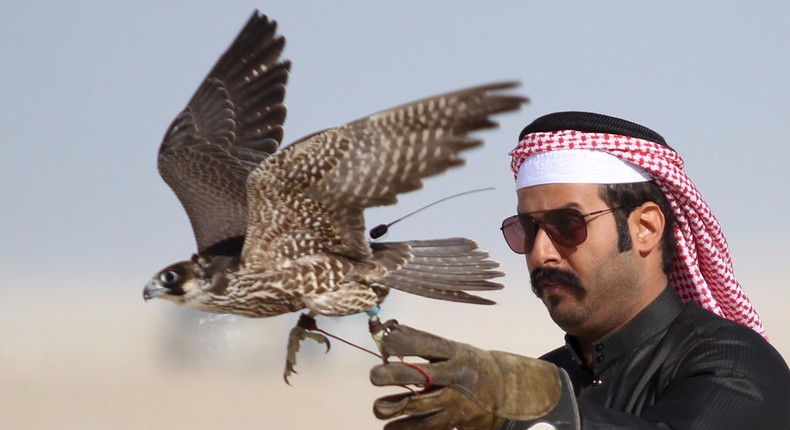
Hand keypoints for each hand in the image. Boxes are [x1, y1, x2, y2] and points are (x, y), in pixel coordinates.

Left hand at [370, 322, 564, 429]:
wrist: (510, 392)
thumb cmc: (472, 366)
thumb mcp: (455, 350)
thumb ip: (423, 344)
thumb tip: (392, 330)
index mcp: (455, 353)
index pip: (427, 345)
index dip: (404, 344)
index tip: (385, 346)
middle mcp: (455, 377)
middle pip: (420, 376)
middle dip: (394, 375)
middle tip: (375, 376)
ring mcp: (456, 402)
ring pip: (420, 408)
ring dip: (395, 409)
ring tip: (378, 409)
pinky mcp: (458, 423)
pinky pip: (429, 429)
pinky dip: (407, 428)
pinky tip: (392, 428)